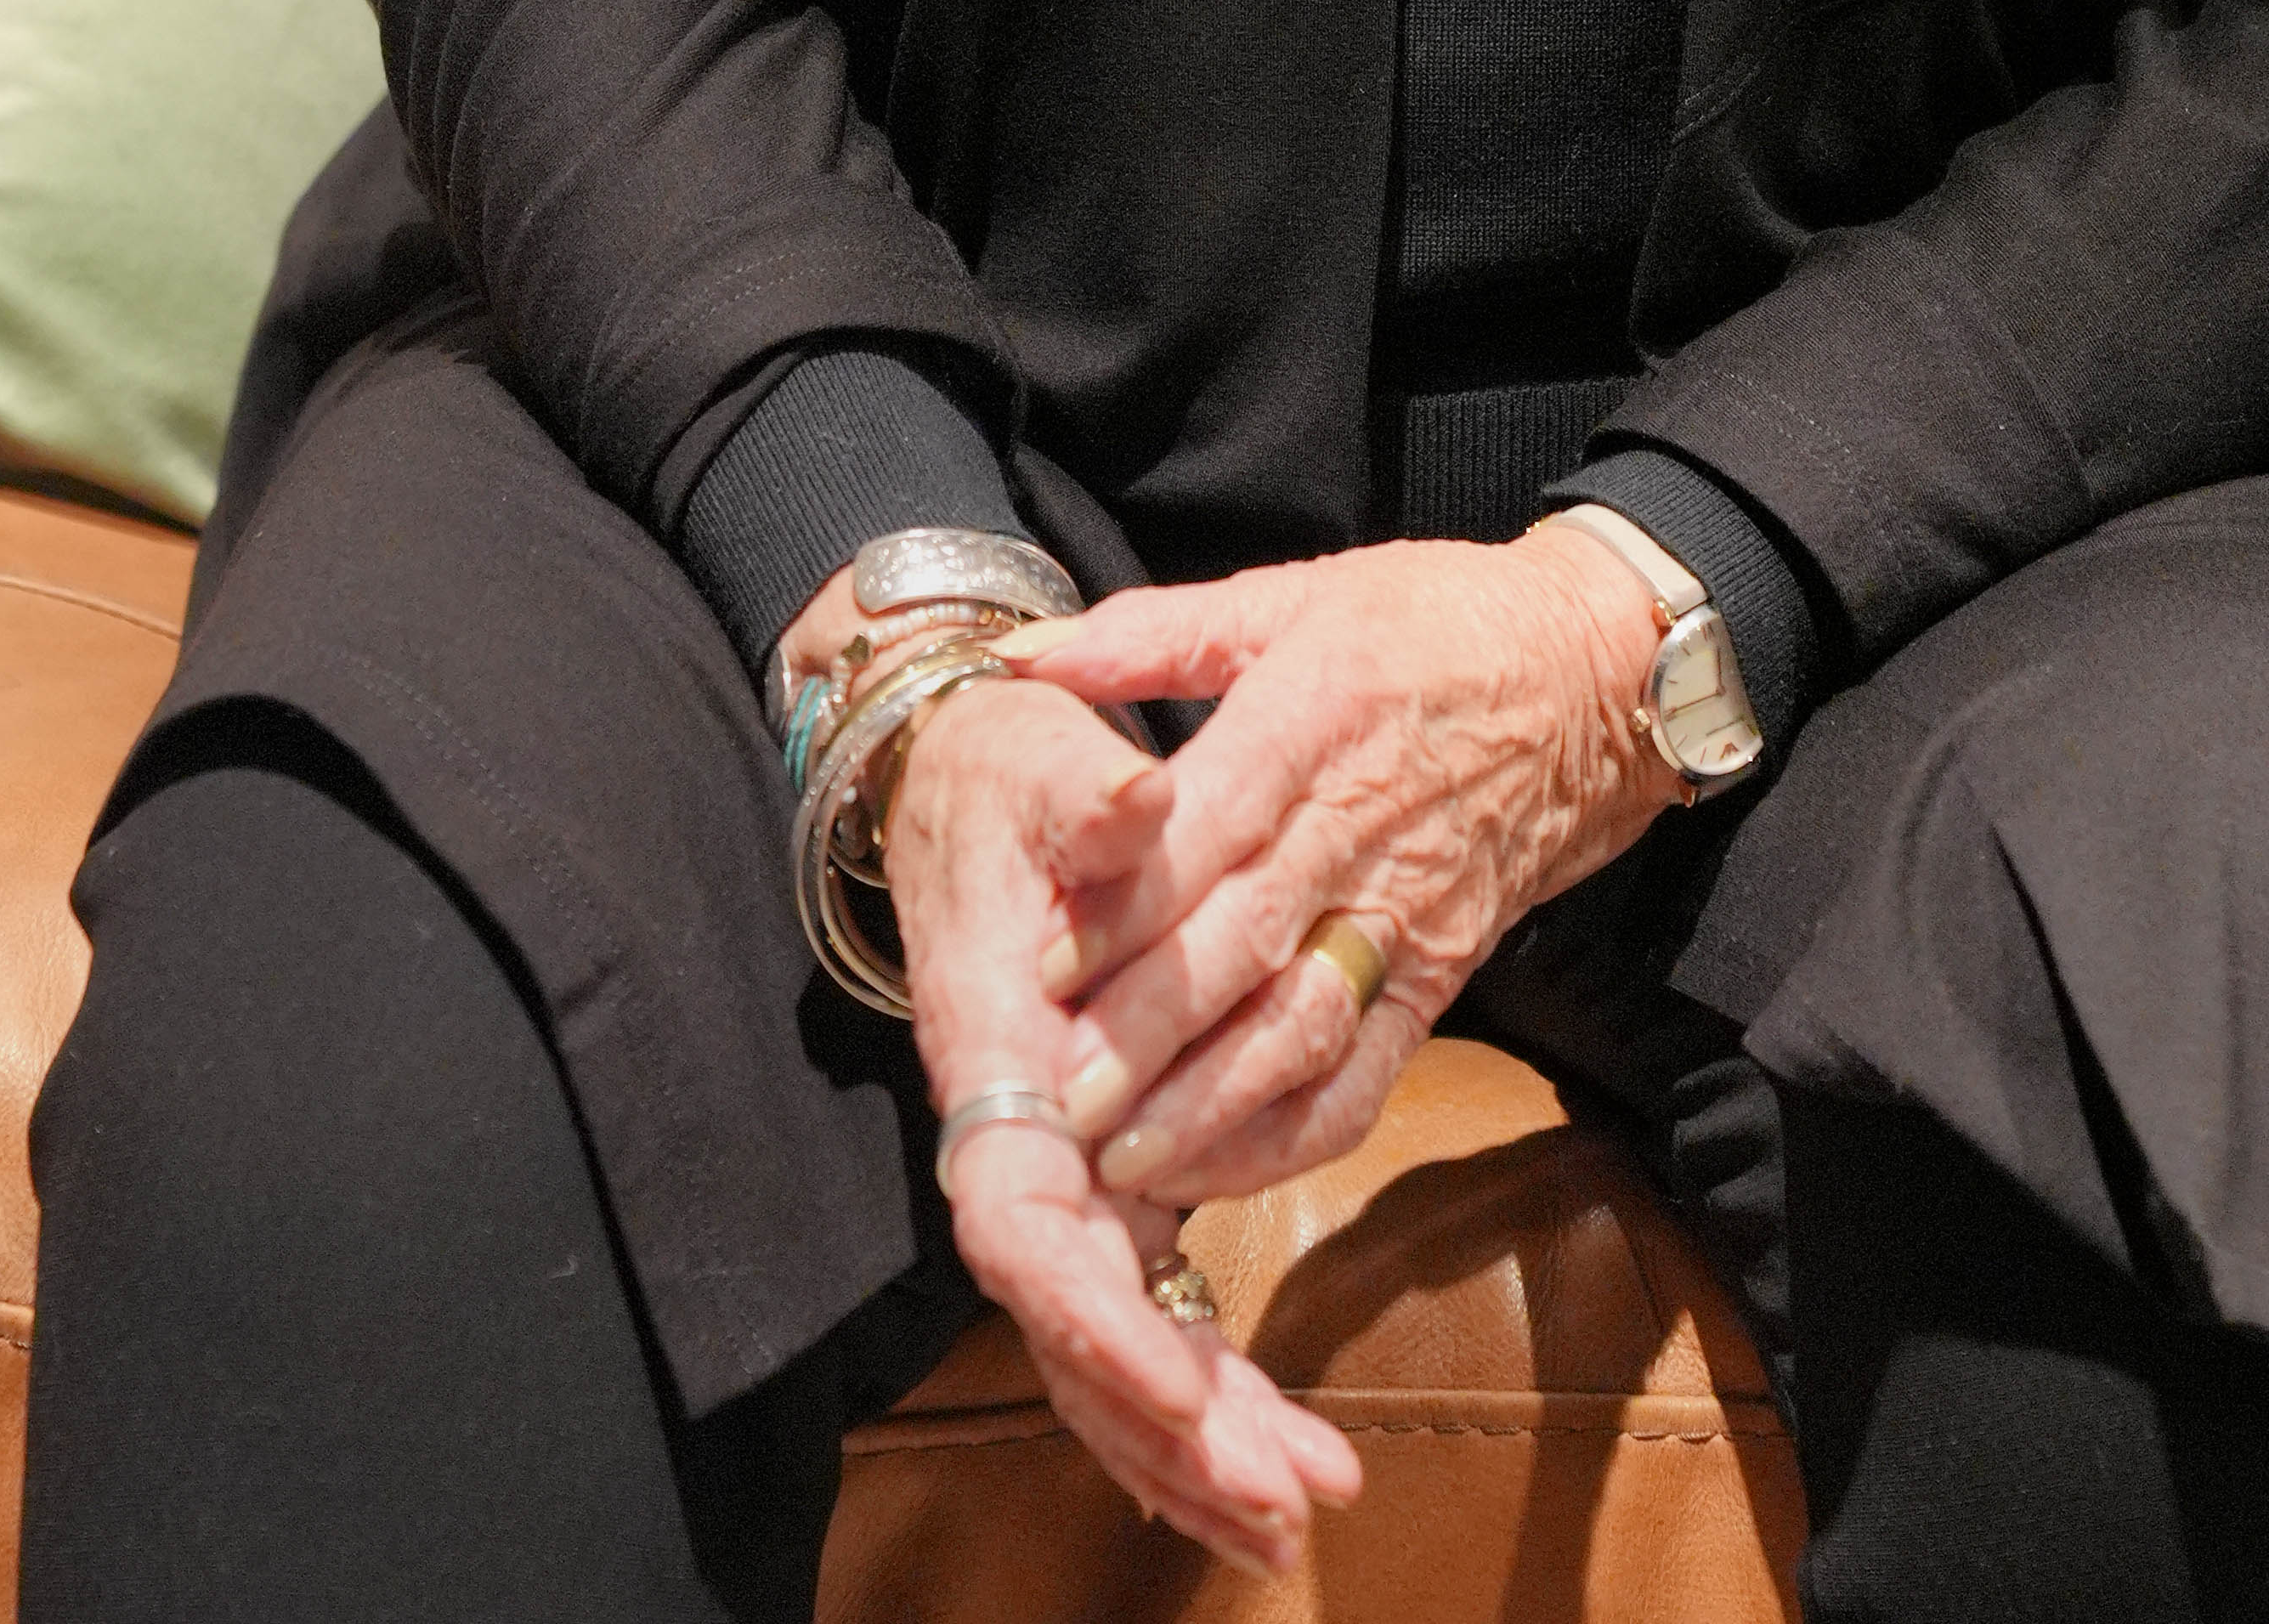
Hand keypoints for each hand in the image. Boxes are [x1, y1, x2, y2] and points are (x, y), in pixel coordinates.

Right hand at [878, 671, 1365, 1580]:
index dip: (1090, 1313)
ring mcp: (1054, 1168)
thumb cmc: (1011, 766)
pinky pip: (1136, 1310)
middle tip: (1289, 1505)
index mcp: (992, 1052)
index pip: (1021, 1221)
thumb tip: (1135, 807)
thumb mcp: (1043, 752)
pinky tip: (1252, 1473)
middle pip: (1073, 1320)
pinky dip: (1191, 1396)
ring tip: (1296, 1516)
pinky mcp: (1096, 1178)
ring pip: (1106, 1339)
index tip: (1180, 1388)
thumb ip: (1087, 790)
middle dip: (1171, 1424)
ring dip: (1193, 1440)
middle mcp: (1012, 1135)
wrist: (972, 775)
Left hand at [1003, 521, 1678, 1208]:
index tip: (1045, 969)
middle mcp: (1360, 826)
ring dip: (1210, 1105)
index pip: (1214, 829)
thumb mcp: (1294, 594)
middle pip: (1247, 945)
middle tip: (1056, 1101)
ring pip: (1303, 1028)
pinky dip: (1289, 1138)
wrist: (1594, 678)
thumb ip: (1152, 630)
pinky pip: (1366, 1078)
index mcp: (1316, 715)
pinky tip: (1211, 1173)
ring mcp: (1405, 915)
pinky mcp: (1438, 979)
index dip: (1133, 906)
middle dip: (1149, 1034)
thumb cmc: (1430, 622)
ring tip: (1117, 1160)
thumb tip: (1024, 650)